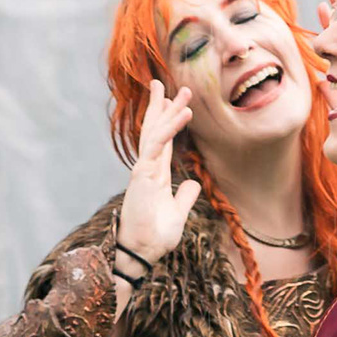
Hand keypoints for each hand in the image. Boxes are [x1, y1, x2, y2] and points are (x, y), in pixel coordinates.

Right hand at [117, 79, 204, 268]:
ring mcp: (144, 169)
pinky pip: (157, 145)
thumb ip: (185, 197)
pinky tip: (184, 113)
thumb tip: (194, 184)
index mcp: (156, 174)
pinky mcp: (143, 174)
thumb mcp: (178, 213)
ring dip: (169, 110)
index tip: (174, 102)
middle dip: (163, 106)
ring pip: (157, 132)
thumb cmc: (155, 236)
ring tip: (182, 91)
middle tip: (170, 84)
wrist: (143, 252)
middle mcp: (149, 167)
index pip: (162, 141)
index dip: (168, 120)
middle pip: (156, 130)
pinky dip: (171, 128)